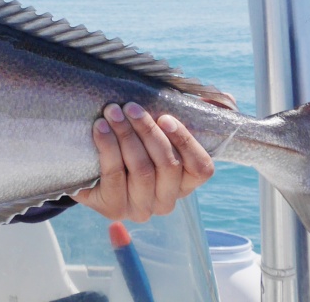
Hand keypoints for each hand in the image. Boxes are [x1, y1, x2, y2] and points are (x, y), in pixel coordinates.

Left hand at [72, 102, 213, 221]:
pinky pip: (114, 175)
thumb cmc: (129, 145)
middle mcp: (166, 201)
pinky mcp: (114, 209)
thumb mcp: (154, 133)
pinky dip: (107, 147)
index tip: (165, 117)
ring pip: (142, 169)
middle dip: (148, 131)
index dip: (186, 141)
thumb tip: (224, 100)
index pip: (200, 168)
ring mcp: (141, 209)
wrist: (86, 170)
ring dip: (126, 135)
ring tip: (112, 112)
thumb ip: (183, 119)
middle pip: (168, 165)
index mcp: (184, 184)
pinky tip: (100, 128)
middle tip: (130, 107)